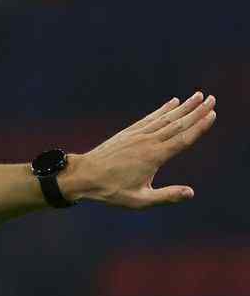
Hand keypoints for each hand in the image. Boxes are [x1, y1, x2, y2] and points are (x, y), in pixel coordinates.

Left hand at [66, 91, 215, 207]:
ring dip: (183, 106)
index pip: (183, 139)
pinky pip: (149, 118)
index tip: (213, 114)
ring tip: (198, 96)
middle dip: (196, 111)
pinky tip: (172, 102)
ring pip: (165, 118)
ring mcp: (137, 135)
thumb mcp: (139, 200)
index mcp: (154, 157)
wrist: (83, 176)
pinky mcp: (128, 133)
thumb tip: (191, 193)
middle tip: (212, 99)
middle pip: (177, 124)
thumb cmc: (110, 191)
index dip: (199, 126)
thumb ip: (166, 196)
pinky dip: (162, 109)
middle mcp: (148, 142)